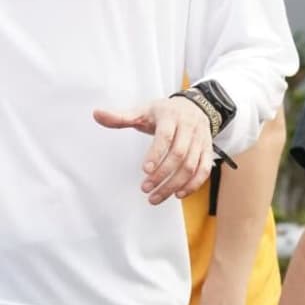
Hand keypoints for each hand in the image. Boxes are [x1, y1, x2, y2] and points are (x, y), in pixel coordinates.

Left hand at [93, 96, 214, 204]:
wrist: (195, 106)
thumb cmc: (164, 112)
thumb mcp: (143, 111)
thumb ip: (121, 116)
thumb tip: (96, 114)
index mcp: (171, 116)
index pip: (165, 136)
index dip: (156, 154)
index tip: (144, 170)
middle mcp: (189, 127)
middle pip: (179, 154)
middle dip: (162, 174)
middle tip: (145, 189)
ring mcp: (201, 139)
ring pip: (191, 165)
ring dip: (175, 184)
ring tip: (156, 197)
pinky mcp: (208, 150)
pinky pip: (204, 170)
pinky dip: (193, 184)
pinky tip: (178, 194)